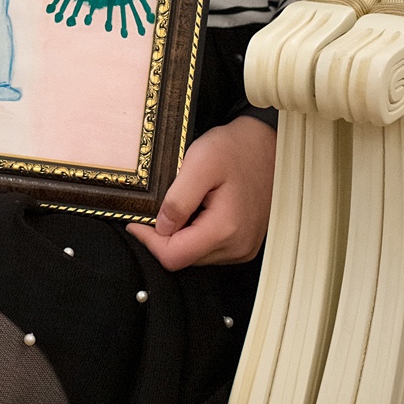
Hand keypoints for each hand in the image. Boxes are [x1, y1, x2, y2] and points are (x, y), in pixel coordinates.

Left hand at [128, 115, 274, 269]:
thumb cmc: (235, 149)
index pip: (174, 257)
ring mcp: (244, 247)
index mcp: (226, 230)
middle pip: (184, 258)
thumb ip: (178, 200)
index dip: (149, 241)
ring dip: (182, 235)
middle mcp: (238, 246)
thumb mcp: (199, 164)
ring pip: (196, 255)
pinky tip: (201, 209)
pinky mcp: (245, 244)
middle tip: (164, 205)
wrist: (267, 145)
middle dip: (166, 236)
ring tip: (189, 203)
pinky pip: (210, 248)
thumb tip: (160, 228)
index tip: (137, 221)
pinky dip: (197, 233)